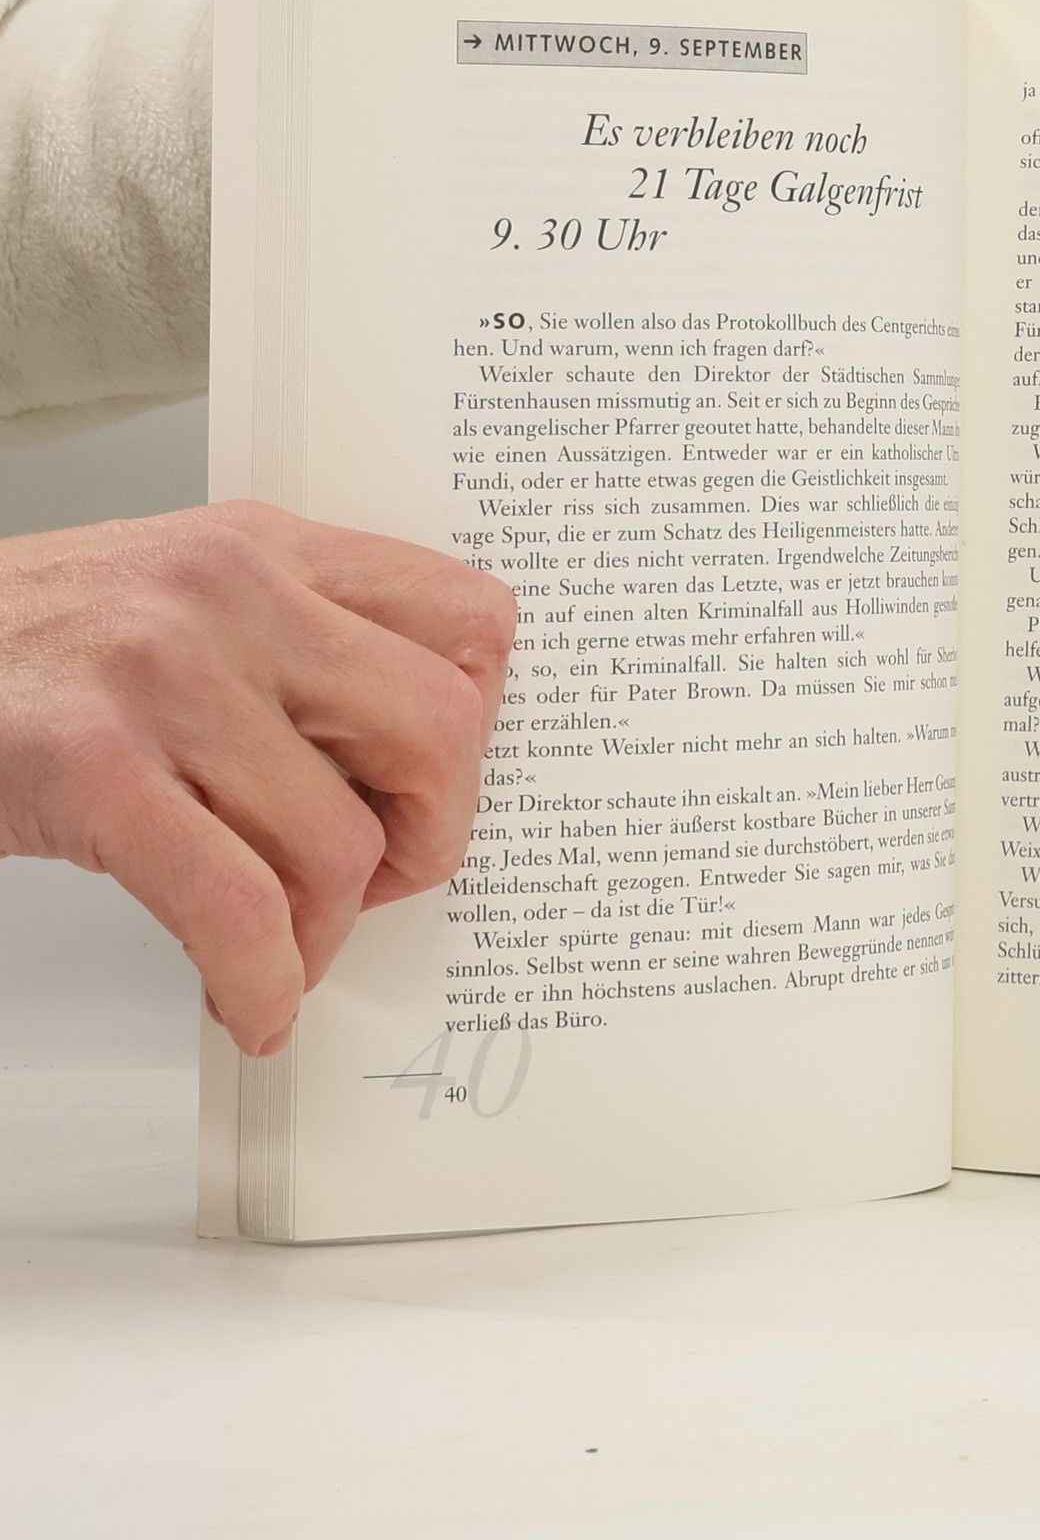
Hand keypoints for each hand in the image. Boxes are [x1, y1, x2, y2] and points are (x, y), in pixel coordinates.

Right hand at [0, 501, 516, 1055]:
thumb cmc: (33, 646)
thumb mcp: (189, 593)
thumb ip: (307, 643)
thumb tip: (422, 761)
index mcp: (274, 548)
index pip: (472, 620)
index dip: (482, 723)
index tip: (433, 782)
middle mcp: (234, 593)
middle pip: (441, 730)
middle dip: (432, 833)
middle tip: (380, 875)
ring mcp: (165, 677)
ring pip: (341, 842)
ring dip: (324, 928)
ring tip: (283, 943)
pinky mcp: (94, 768)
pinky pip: (238, 909)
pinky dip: (261, 982)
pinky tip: (251, 1003)